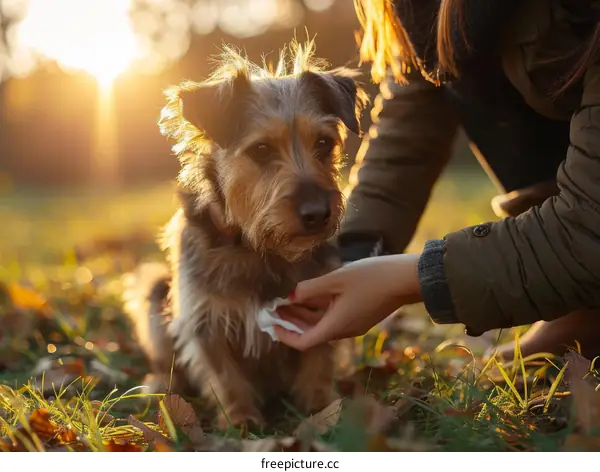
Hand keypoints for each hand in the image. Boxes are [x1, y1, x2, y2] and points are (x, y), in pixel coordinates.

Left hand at [274, 254, 421, 350]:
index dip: (284, 334)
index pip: (303, 341)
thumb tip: (291, 296)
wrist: (407, 279)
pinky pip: (332, 318)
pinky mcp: (360, 316)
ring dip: (303, 316)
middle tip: (273, 308)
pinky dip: (317, 311)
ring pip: (321, 325)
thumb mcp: (337, 279)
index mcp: (336, 325)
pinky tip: (309, 296)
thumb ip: (311, 289)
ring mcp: (353, 324)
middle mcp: (344, 330)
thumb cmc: (372, 277)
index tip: (270, 322)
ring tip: (286, 301)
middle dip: (291, 322)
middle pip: (311, 333)